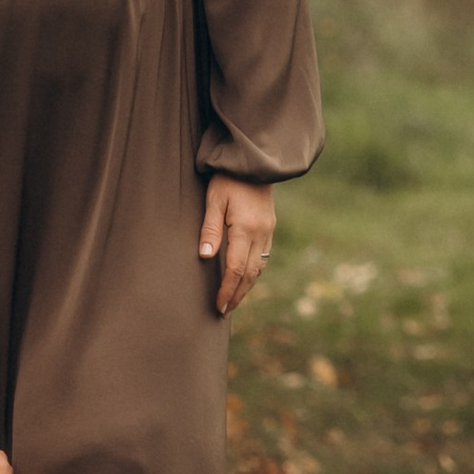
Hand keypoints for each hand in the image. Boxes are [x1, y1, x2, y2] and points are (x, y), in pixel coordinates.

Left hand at [199, 172, 274, 318]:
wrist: (254, 162)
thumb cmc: (228, 179)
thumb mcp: (214, 200)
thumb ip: (210, 229)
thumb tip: (204, 256)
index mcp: (245, 229)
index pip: (236, 269)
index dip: (227, 290)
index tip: (219, 306)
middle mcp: (260, 234)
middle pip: (250, 274)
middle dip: (237, 295)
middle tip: (224, 311)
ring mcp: (268, 232)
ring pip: (259, 268)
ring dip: (246, 287)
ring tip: (233, 300)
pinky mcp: (269, 228)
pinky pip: (263, 258)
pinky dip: (254, 273)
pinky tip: (245, 279)